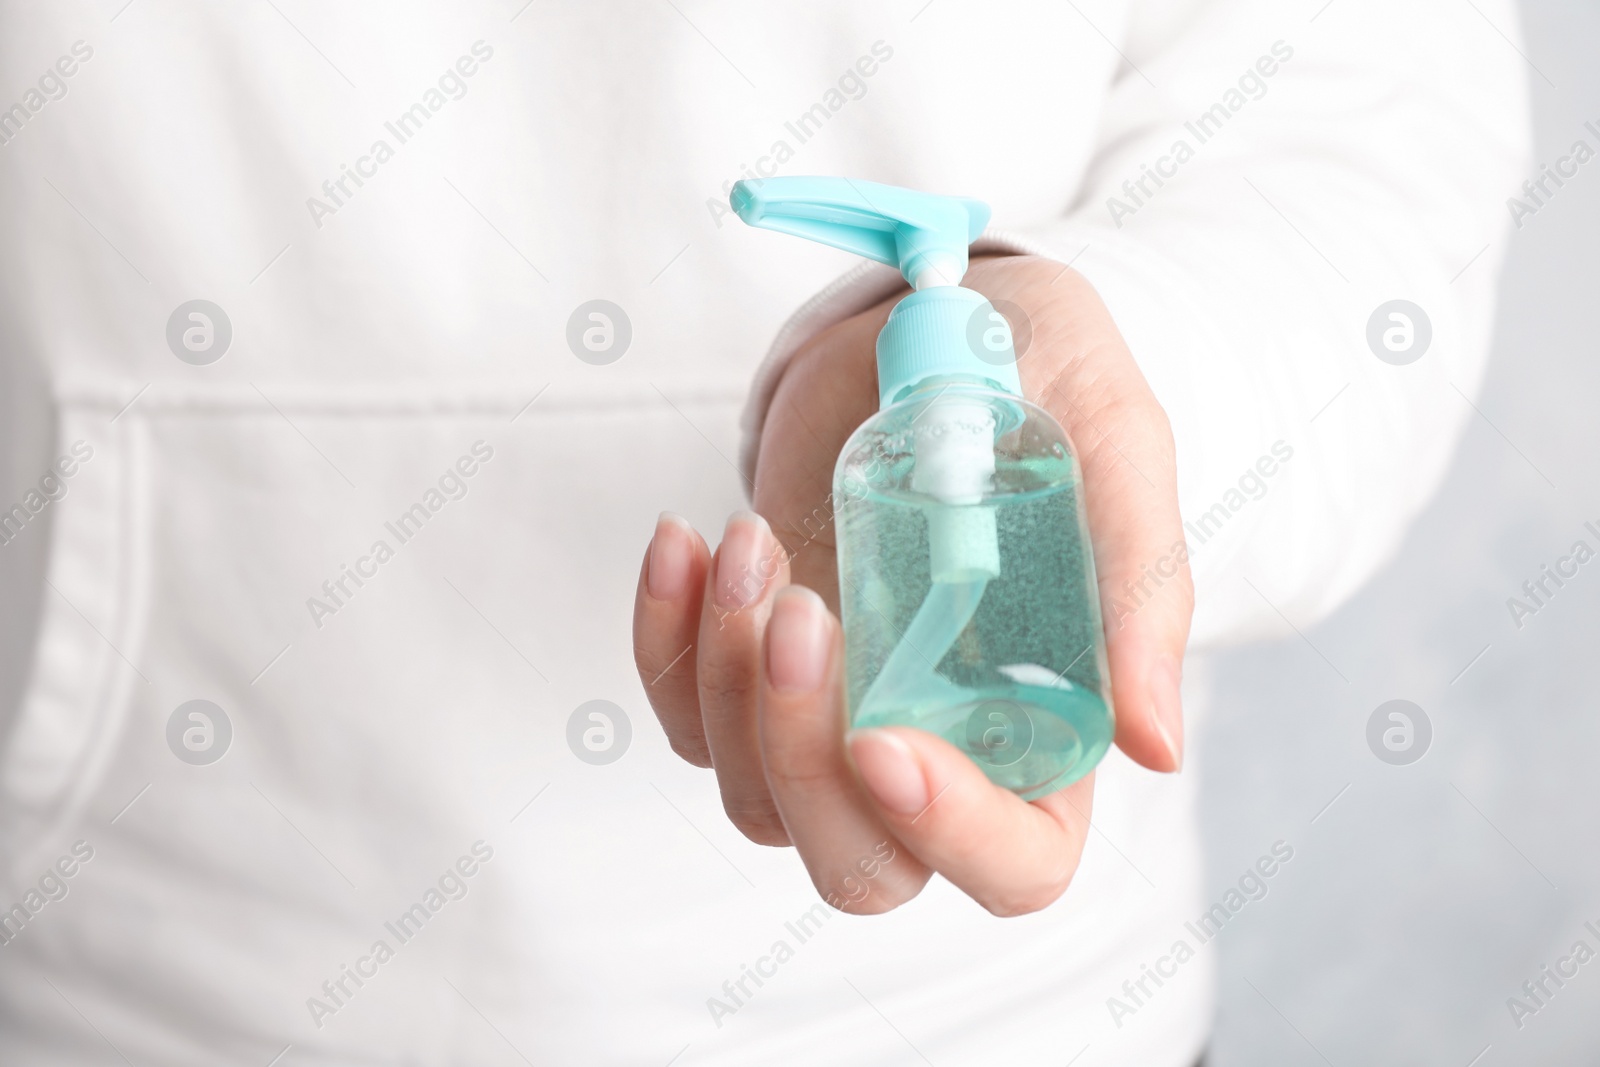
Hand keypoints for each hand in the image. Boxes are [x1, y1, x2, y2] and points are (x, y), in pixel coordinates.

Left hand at [633, 255, 1191, 914]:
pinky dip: (662, 636)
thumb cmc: (1042, 379)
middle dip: (803, 763)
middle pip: (859, 866)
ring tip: (753, 538)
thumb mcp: (1113, 451)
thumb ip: (1139, 588)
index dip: (951, 834)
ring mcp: (835, 717)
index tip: (883, 737)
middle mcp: (941, 748)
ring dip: (727, 681)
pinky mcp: (754, 666)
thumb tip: (1154, 745)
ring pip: (755, 797)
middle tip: (801, 612)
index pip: (1013, 864)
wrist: (931, 323)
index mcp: (1046, 732)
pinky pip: (683, 710)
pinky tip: (684, 539)